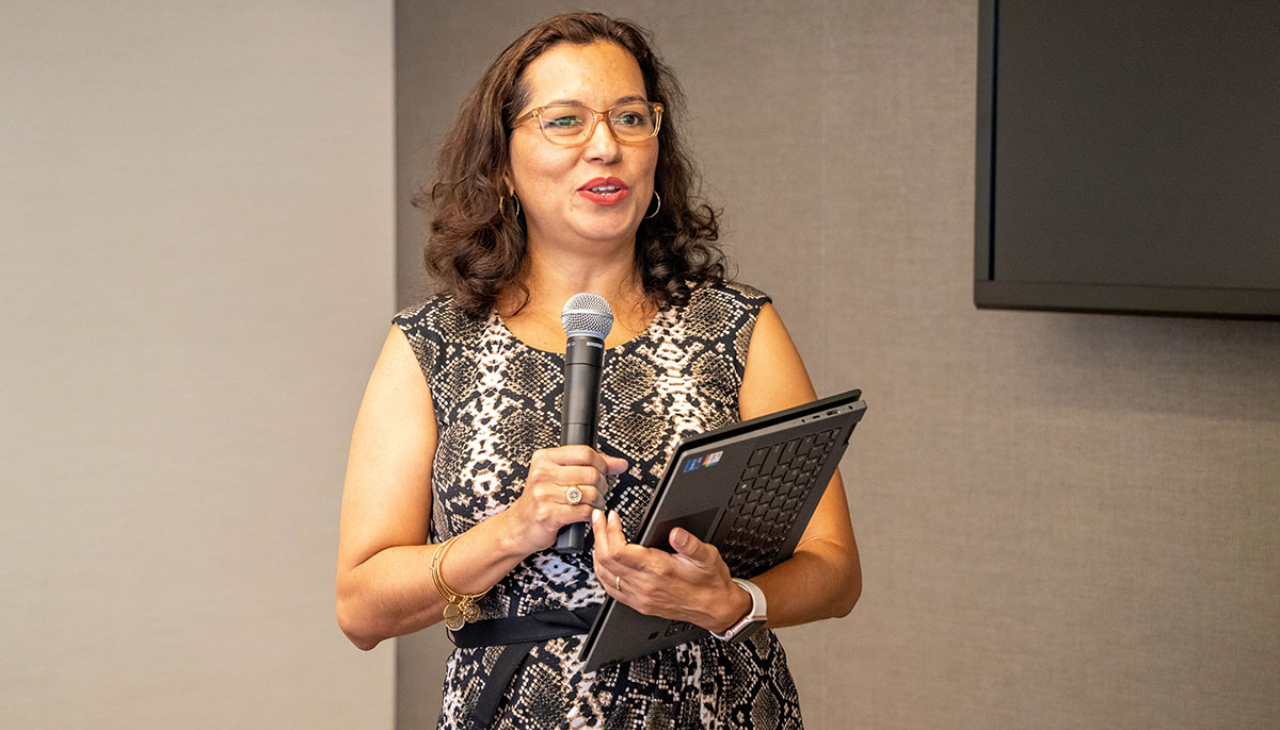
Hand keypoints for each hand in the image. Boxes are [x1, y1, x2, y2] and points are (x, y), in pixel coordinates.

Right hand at [505, 446, 625, 554]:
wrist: (520, 525)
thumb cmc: (541, 499)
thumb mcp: (559, 475)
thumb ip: (589, 465)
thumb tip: (620, 463)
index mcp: (544, 458)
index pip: (584, 452)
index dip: (601, 463)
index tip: (605, 471)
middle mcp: (542, 474)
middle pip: (590, 473)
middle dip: (602, 484)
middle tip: (599, 491)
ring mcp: (544, 494)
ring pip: (590, 492)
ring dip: (598, 501)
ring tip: (593, 503)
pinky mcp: (549, 514)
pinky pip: (584, 511)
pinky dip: (591, 514)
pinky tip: (586, 513)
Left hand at [592, 510, 750, 633]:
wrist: (716, 608)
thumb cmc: (711, 582)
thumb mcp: (708, 556)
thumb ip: (691, 543)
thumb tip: (677, 533)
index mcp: (659, 570)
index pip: (619, 550)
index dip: (609, 531)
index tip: (611, 516)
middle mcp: (645, 585)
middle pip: (606, 560)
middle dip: (599, 535)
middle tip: (598, 518)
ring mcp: (640, 597)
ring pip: (604, 575)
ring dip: (597, 552)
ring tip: (599, 534)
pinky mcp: (639, 604)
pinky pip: (611, 589)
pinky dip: (602, 571)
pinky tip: (603, 560)